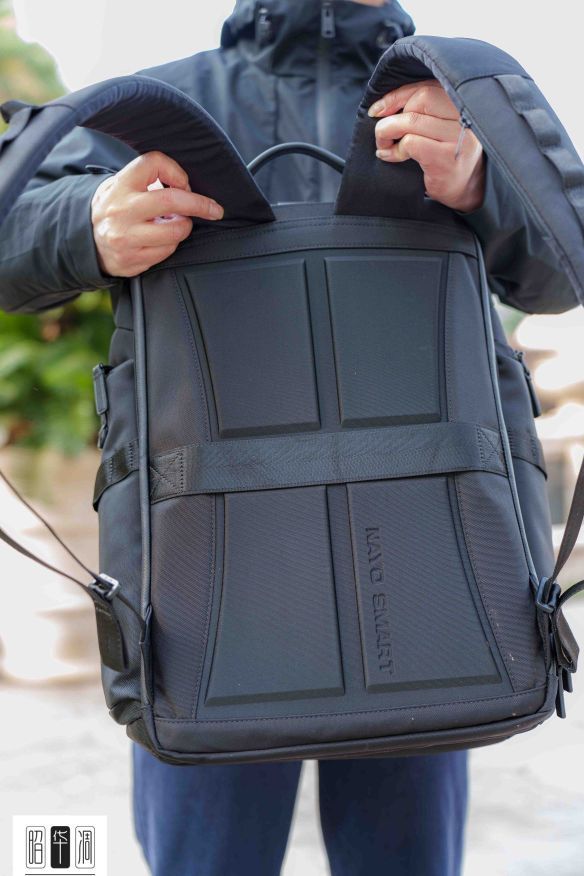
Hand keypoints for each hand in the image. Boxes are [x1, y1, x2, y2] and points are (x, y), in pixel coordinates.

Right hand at [91, 150, 223, 276]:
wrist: (84, 240)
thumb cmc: (114, 208)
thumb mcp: (122, 184)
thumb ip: (150, 180)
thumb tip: (186, 187)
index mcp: (120, 184)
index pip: (155, 163)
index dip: (177, 172)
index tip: (185, 184)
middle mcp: (121, 210)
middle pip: (173, 201)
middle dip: (200, 204)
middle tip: (214, 209)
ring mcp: (125, 238)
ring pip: (175, 231)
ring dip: (183, 228)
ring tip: (172, 224)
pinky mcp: (131, 260)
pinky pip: (167, 252)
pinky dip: (171, 244)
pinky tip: (160, 240)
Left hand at [368, 79, 484, 212]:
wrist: (467, 189)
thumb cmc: (446, 156)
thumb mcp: (437, 127)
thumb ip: (420, 111)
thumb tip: (381, 108)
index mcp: (461, 102)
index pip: (425, 87)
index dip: (396, 96)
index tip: (377, 110)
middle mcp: (464, 115)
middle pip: (419, 100)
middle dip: (393, 117)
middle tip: (382, 135)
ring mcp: (458, 136)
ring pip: (411, 121)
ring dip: (388, 133)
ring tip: (384, 147)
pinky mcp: (446, 157)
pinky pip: (410, 143)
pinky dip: (396, 150)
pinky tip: (395, 158)